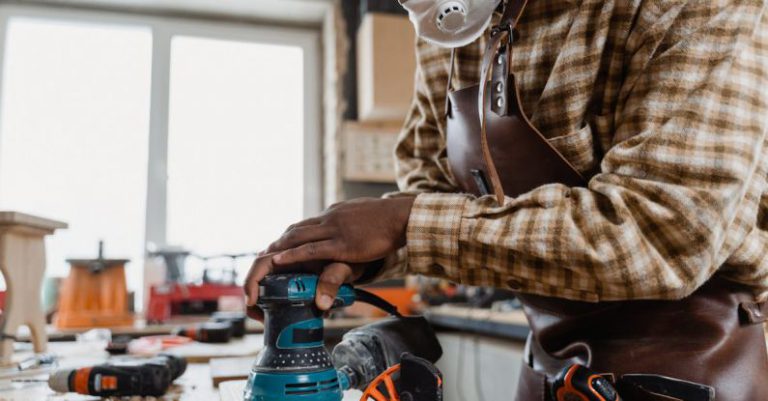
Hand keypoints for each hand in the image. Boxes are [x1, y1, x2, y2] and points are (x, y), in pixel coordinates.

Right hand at [243, 253, 373, 319]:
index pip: (264, 261)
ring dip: (263, 290)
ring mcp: (294, 248)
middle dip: (253, 290)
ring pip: (268, 268)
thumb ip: (332, 280)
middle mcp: (291, 245)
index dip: (253, 281)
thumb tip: (321, 304)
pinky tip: (280, 302)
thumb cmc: (357, 253)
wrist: (367, 239)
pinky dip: (276, 286)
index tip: (252, 302)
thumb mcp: (347, 268)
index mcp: (298, 246)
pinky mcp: (299, 254)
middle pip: (260, 266)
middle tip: (257, 315)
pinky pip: (280, 268)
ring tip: (266, 312)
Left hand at [266, 197, 414, 265]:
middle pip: (297, 229)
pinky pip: (311, 250)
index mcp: (335, 213)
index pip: (308, 223)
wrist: (401, 216)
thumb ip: (354, 223)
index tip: (280, 243)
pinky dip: (292, 255)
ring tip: (264, 257)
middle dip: (279, 242)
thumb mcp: (365, 218)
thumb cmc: (387, 219)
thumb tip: (351, 228)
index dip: (291, 234)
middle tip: (264, 252)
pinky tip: (278, 260)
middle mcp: (329, 218)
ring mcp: (334, 230)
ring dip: (278, 248)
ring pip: (298, 237)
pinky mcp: (341, 244)